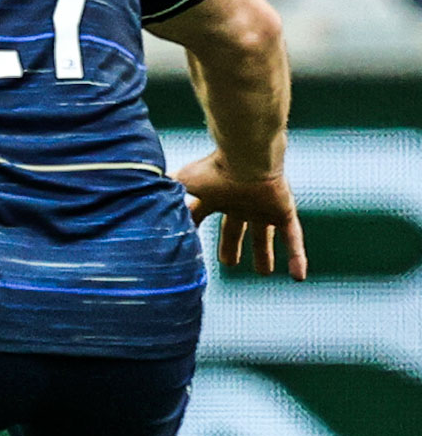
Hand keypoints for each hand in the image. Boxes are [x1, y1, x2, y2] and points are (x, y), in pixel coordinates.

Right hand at [178, 151, 306, 280]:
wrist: (245, 157)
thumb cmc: (213, 169)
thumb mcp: (183, 182)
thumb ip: (166, 191)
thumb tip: (138, 194)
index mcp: (216, 196)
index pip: (202, 215)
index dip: (194, 227)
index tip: (187, 244)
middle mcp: (239, 202)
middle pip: (235, 229)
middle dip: (232, 246)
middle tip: (229, 264)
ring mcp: (263, 207)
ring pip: (264, 236)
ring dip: (263, 254)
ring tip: (264, 273)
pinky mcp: (283, 211)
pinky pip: (292, 237)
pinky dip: (296, 257)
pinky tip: (298, 277)